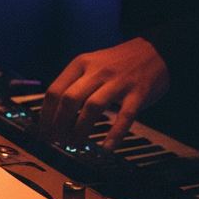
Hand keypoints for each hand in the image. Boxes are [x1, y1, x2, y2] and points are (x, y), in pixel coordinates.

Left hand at [39, 38, 169, 151]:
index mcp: (80, 64)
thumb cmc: (117, 63)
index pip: (55, 91)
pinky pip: (124, 116)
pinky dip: (114, 134)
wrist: (154, 50)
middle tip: (58, 140)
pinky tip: (106, 148)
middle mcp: (97, 71)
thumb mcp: (90, 64)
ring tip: (76, 144)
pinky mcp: (138, 93)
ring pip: (93, 107)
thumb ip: (74, 84)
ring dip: (81, 129)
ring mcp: (118, 82)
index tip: (44, 132)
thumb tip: (53, 115)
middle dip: (60, 124)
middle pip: (70, 99)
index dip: (46, 115)